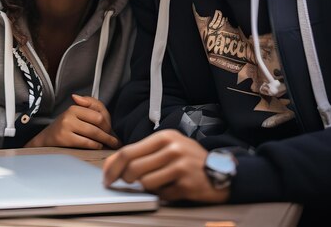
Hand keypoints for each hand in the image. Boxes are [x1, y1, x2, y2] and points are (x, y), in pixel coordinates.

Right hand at [26, 94, 119, 149]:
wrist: (47, 140)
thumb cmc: (66, 127)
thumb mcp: (76, 114)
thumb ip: (88, 105)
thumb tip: (77, 97)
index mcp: (74, 107)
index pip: (98, 114)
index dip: (107, 124)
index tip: (111, 131)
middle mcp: (70, 114)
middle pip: (98, 123)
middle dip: (108, 133)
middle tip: (114, 141)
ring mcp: (66, 126)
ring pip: (93, 133)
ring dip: (105, 141)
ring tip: (111, 145)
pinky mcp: (64, 138)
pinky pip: (86, 142)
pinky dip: (95, 145)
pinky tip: (98, 146)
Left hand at [102, 129, 230, 202]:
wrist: (224, 171)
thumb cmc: (190, 159)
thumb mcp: (168, 147)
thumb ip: (144, 153)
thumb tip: (113, 165)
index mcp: (163, 137)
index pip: (128, 151)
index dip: (112, 166)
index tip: (106, 178)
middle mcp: (171, 148)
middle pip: (133, 168)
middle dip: (125, 179)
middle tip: (128, 182)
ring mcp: (180, 166)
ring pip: (145, 183)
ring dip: (147, 187)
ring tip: (158, 182)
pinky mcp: (187, 185)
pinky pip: (162, 195)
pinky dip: (162, 195)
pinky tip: (173, 188)